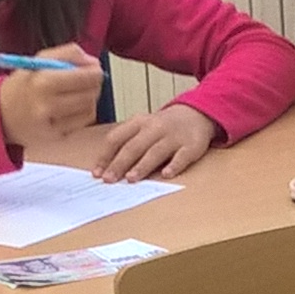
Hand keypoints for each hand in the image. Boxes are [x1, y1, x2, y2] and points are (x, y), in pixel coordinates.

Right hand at [0, 45, 103, 149]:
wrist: (0, 116)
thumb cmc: (22, 85)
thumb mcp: (38, 60)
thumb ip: (68, 54)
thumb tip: (94, 62)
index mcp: (41, 82)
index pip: (83, 77)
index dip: (94, 71)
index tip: (94, 69)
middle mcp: (46, 105)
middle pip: (90, 93)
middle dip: (94, 84)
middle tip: (87, 80)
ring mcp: (52, 125)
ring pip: (90, 108)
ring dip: (88, 98)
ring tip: (74, 93)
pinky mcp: (56, 137)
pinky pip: (83, 122)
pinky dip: (82, 113)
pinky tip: (70, 108)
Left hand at [92, 105, 220, 181]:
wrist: (196, 113)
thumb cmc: (163, 127)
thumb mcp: (142, 127)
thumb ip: (126, 143)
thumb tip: (106, 169)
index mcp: (139, 123)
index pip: (117, 138)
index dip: (105, 156)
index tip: (97, 173)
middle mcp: (155, 128)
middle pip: (134, 146)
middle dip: (120, 163)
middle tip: (109, 180)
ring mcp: (174, 136)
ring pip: (156, 151)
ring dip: (142, 165)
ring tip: (131, 179)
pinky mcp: (192, 145)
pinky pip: (182, 156)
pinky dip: (175, 165)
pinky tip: (166, 175)